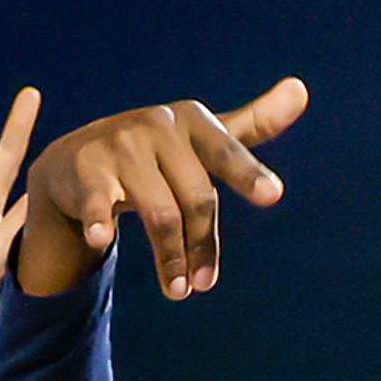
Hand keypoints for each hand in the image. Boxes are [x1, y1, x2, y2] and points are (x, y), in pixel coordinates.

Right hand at [22, 79, 306, 301]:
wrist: (78, 158)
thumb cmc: (157, 153)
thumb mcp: (204, 137)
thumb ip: (254, 122)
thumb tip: (302, 89)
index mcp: (191, 121)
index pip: (226, 152)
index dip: (249, 173)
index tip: (274, 195)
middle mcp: (157, 127)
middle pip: (196, 197)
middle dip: (203, 245)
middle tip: (203, 284)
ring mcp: (119, 147)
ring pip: (160, 213)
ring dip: (171, 259)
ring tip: (178, 291)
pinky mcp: (85, 172)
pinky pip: (98, 203)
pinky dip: (99, 221)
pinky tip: (100, 240)